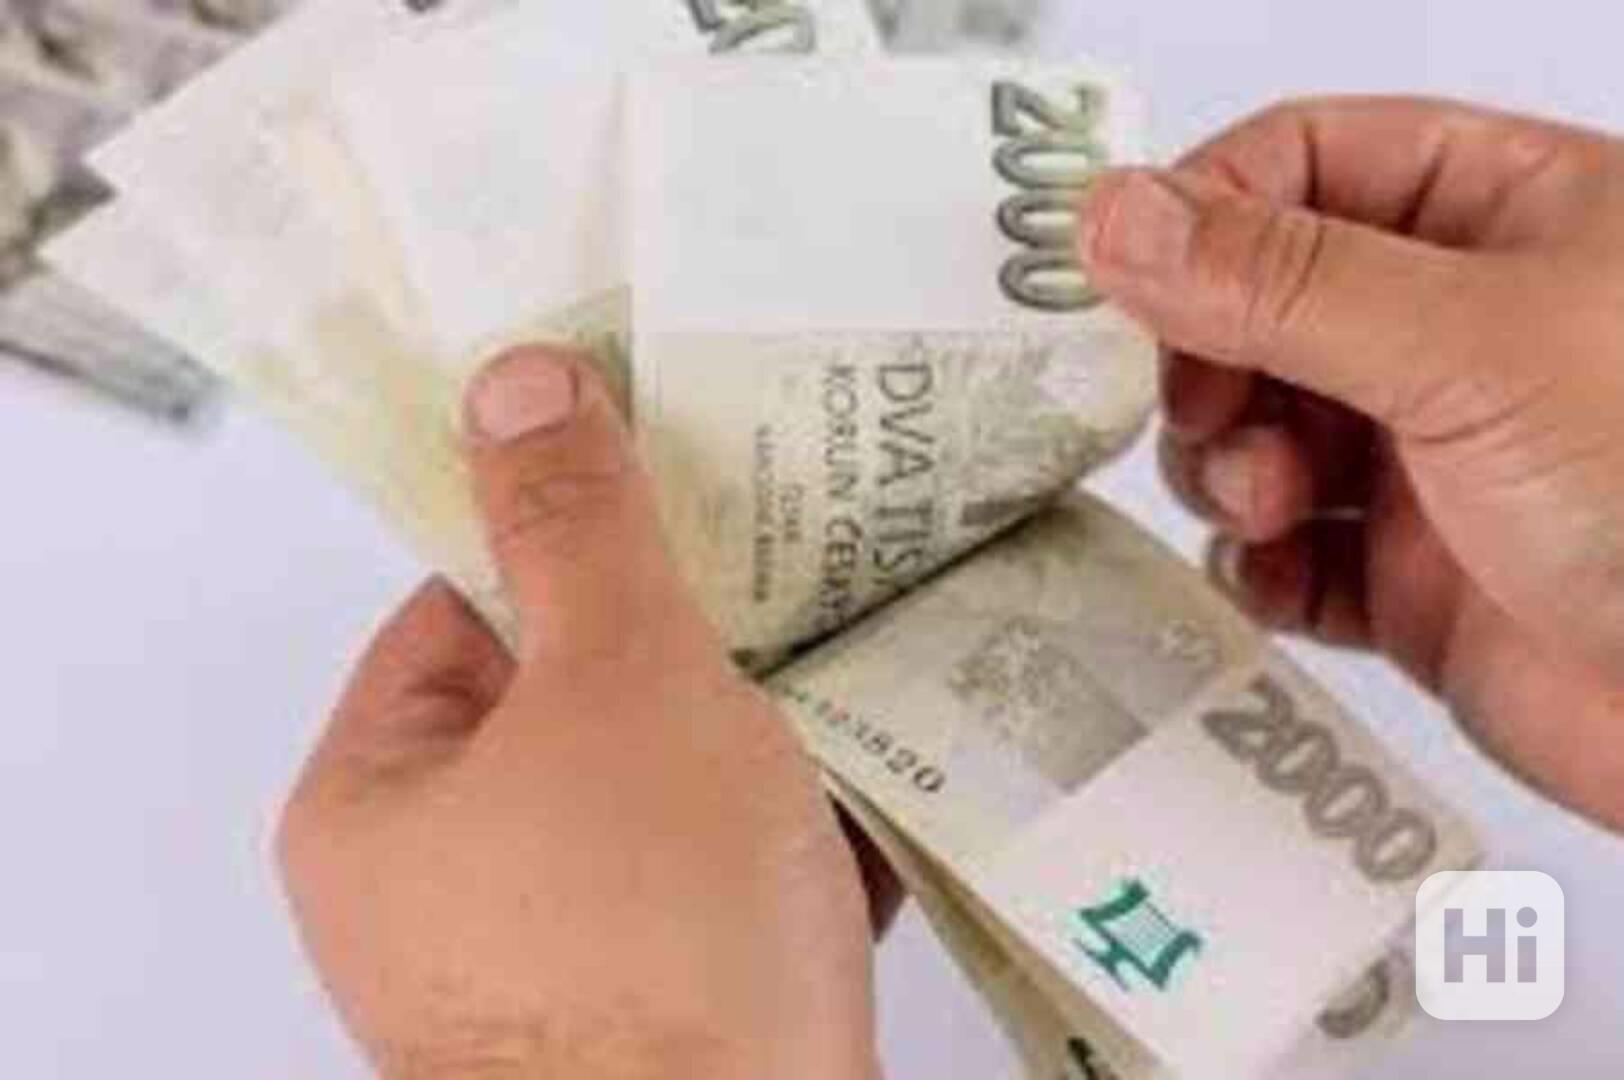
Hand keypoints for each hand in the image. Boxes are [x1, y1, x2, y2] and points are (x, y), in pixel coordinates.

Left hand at [277, 348, 885, 1079]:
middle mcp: (442, 894)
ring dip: (755, 745)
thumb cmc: (652, 932)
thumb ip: (578, 528)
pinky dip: (778, 849)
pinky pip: (712, 893)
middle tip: (788, 570)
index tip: (670, 485)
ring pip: (660, 799)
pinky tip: (862, 810)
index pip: (462, 613)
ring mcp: (549, 968)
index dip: (569, 539)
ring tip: (850, 671)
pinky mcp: (653, 1019)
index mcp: (380, 804)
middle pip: (572, 707)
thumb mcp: (621, 681)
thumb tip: (517, 382)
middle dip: (692, 648)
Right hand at [1077, 98, 1623, 829]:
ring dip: (1229, 470)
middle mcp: (1461, 333)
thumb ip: (1282, 282)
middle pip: (1256, 307)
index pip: (1308, 161)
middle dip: (1209, 365)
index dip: (1205, 209)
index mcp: (1508, 222)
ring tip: (1268, 503)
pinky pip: (1281, 555)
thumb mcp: (1470, 349)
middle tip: (1204, 407)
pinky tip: (1283, 575)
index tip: (1124, 272)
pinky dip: (1258, 568)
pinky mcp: (1406, 576)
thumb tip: (1122, 219)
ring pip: (1254, 433)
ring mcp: (1431, 458)